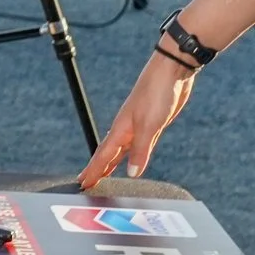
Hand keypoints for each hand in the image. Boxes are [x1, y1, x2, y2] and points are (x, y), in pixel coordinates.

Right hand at [79, 52, 196, 187]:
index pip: (103, 155)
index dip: (94, 170)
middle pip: (108, 153)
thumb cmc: (156, 93)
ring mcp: (138, 126)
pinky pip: (136, 145)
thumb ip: (140, 149)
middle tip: (87, 181)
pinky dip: (130, 154)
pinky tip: (132, 157)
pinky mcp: (152, 123)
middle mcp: (126, 129)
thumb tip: (132, 173)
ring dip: (112, 162)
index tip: (83, 183)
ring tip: (104, 174)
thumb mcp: (149, 124)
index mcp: (121, 129)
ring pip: (121, 150)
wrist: (170, 72)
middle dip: (97, 168)